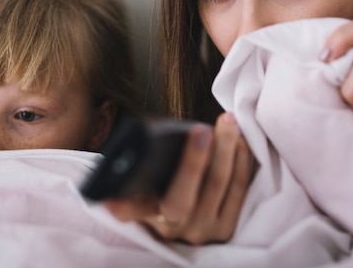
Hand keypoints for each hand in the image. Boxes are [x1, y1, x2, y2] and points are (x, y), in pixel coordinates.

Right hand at [103, 113, 254, 244]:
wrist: (192, 215)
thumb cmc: (166, 179)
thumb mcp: (150, 175)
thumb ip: (146, 163)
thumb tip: (153, 145)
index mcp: (142, 213)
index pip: (127, 210)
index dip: (120, 205)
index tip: (112, 196)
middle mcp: (169, 228)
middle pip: (181, 197)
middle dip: (193, 161)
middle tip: (202, 131)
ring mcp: (198, 231)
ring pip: (216, 186)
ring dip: (225, 149)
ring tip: (227, 122)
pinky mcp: (225, 229)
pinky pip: (238, 190)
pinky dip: (240, 161)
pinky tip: (239, 140)